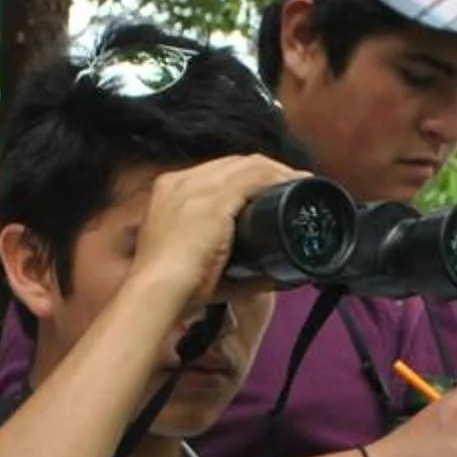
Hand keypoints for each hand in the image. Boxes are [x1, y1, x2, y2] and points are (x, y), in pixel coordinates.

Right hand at [122, 154, 313, 324]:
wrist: (156, 293)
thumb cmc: (172, 291)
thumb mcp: (193, 265)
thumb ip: (225, 264)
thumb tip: (269, 277)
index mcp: (168, 192)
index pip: (214, 173)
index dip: (244, 178)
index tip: (266, 191)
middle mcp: (181, 181)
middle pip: (232, 164)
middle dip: (264, 171)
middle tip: (291, 184)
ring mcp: (197, 187)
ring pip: (248, 165)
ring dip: (278, 171)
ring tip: (301, 182)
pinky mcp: (214, 199)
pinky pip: (256, 176)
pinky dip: (280, 178)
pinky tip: (297, 183)